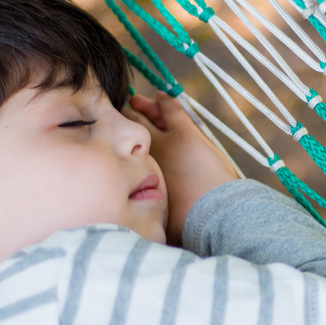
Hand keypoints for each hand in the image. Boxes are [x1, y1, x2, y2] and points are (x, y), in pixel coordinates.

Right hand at [122, 92, 237, 245]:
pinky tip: (158, 96)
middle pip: (133, 137)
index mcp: (141, 179)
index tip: (117, 141)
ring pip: (149, 122)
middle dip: (126, 124)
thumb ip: (147, 217)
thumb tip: (140, 228)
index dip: (123, 147)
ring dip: (142, 110)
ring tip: (133, 102)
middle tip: (119, 114)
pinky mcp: (184, 134)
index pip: (128, 157)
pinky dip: (163, 102)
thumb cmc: (188, 223)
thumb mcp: (159, 221)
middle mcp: (146, 161)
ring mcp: (164, 145)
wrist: (208, 216)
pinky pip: (171, 112)